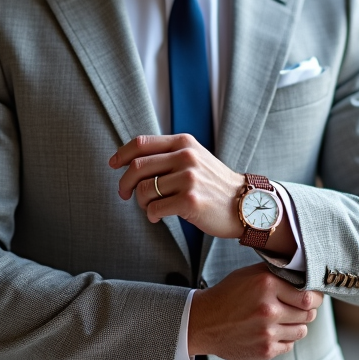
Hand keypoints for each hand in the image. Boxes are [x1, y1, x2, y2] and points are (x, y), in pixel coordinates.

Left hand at [109, 134, 244, 238]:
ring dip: (141, 202)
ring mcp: (189, 178)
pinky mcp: (190, 200)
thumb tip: (131, 162)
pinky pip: (154, 209)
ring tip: (151, 207)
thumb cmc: (214, 184)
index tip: (113, 165)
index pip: (141, 143)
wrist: (245, 204)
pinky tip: (159, 217)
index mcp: (184, 143)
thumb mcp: (195, 158)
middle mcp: (186, 156)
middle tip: (124, 195)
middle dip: (124, 183)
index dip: (122, 154)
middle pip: (137, 167)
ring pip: (144, 190)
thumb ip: (169, 154)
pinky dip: (151, 215)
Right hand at [188, 263, 322, 359]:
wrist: (203, 322)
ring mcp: (267, 332)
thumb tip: (306, 276)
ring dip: (296, 325)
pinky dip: (284, 338)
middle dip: (306, 310)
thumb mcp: (250, 275)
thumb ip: (277, 274)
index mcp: (267, 285)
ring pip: (302, 330)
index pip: (309, 295)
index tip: (312, 297)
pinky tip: (270, 331)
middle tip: (297, 307)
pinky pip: (289, 345)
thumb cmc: (228, 295)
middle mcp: (269, 309)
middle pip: (309, 314)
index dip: (314, 297)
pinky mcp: (265, 350)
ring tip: (281, 319)